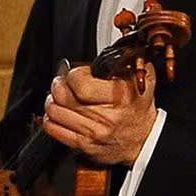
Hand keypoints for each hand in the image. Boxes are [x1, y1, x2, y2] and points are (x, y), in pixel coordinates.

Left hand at [42, 62, 158, 164]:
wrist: (144, 140)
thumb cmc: (139, 109)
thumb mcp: (144, 82)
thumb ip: (131, 63)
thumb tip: (114, 51)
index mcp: (121, 97)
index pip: (80, 83)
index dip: (74, 74)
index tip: (78, 73)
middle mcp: (106, 117)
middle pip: (63, 97)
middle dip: (58, 85)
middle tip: (63, 82)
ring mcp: (93, 132)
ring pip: (54, 112)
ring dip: (52, 101)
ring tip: (59, 97)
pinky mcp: (83, 144)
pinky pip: (53, 129)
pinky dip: (50, 119)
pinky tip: (59, 113)